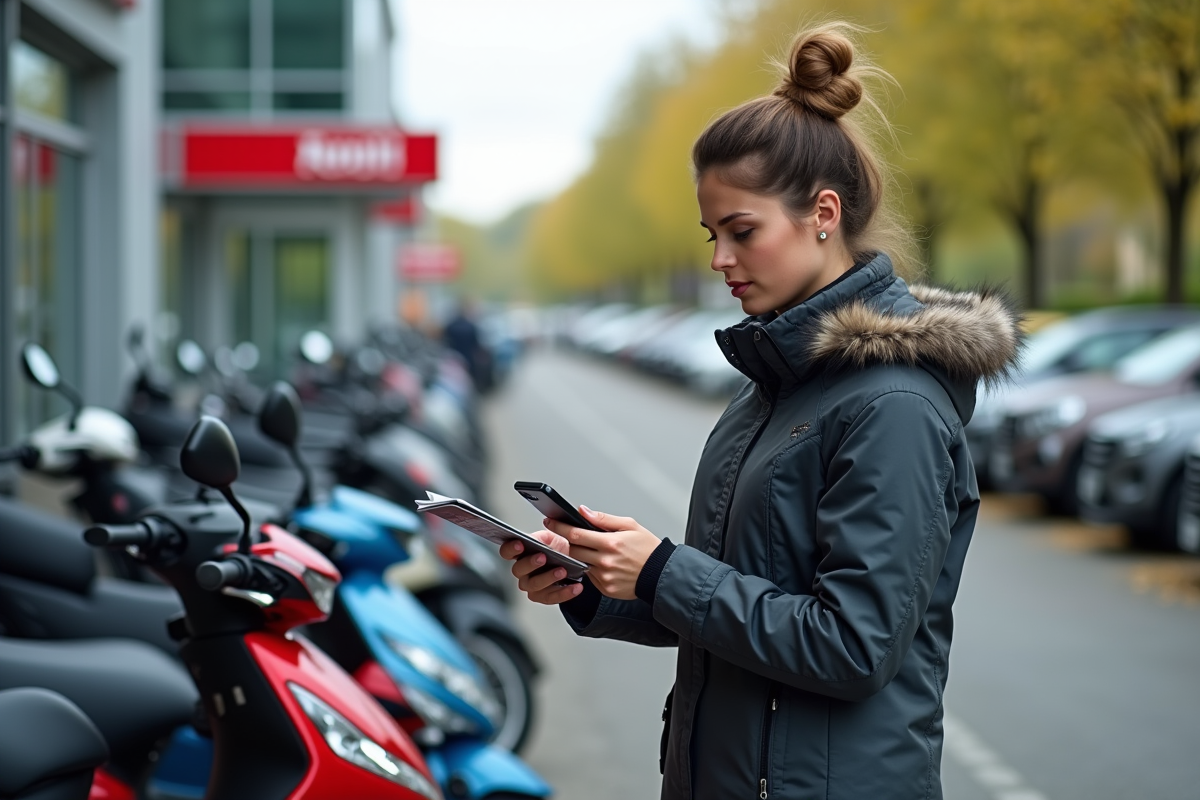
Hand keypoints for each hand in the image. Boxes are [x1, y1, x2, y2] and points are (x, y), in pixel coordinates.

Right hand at [499, 530, 585, 604]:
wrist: (573, 562)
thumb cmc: (557, 548)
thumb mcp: (551, 538)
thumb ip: (541, 537)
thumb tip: (538, 534)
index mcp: (520, 553)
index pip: (506, 551)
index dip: (510, 548)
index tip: (520, 544)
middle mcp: (522, 571)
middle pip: (518, 570)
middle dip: (530, 563)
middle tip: (543, 557)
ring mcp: (531, 585)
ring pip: (534, 585)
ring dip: (548, 578)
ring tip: (562, 571)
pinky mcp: (544, 596)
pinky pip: (551, 597)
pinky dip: (565, 592)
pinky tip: (576, 586)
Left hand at [546, 506, 660, 600]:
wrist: (660, 573)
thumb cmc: (647, 548)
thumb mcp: (629, 525)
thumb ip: (603, 519)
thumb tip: (583, 511)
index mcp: (611, 542)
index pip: (576, 534)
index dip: (559, 527)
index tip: (550, 522)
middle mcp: (605, 561)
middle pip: (573, 550)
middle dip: (568, 542)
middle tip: (571, 536)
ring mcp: (605, 577)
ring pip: (581, 564)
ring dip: (581, 556)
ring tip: (595, 551)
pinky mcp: (606, 588)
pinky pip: (590, 577)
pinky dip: (592, 569)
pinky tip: (604, 564)